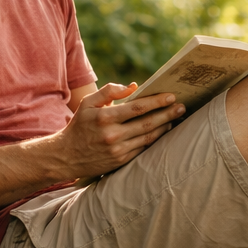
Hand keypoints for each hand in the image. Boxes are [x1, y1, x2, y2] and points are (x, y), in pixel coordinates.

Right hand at [49, 83, 184, 180]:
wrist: (66, 156)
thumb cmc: (79, 125)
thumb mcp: (88, 103)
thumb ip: (109, 91)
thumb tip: (133, 86)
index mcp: (105, 117)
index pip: (138, 108)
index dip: (157, 102)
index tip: (171, 96)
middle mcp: (112, 135)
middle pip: (148, 123)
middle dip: (167, 114)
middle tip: (181, 107)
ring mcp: (118, 150)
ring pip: (148, 137)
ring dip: (165, 127)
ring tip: (176, 118)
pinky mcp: (121, 161)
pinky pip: (143, 148)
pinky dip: (155, 140)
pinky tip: (163, 132)